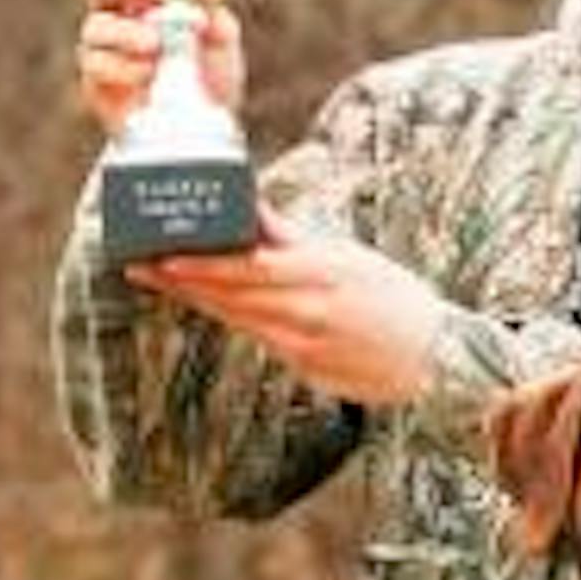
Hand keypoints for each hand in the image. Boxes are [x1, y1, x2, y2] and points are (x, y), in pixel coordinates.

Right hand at [78, 0, 246, 134]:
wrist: (202, 133)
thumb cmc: (208, 77)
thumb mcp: (222, 41)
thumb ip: (215, 13)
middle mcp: (120, 15)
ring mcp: (105, 48)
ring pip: (95, 25)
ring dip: (125, 32)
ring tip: (155, 45)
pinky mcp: (98, 80)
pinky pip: (96, 65)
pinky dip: (122, 66)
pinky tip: (147, 74)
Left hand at [127, 205, 443, 405]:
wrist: (439, 360)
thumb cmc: (395, 300)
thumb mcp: (350, 258)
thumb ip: (294, 238)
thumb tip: (252, 210)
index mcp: (323, 274)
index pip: (247, 268)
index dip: (200, 265)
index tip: (161, 255)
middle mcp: (310, 311)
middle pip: (232, 296)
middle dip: (184, 281)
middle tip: (141, 265)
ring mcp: (307, 345)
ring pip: (240, 320)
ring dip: (201, 300)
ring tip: (163, 280)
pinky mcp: (307, 369)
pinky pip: (264, 339)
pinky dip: (241, 321)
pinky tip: (215, 306)